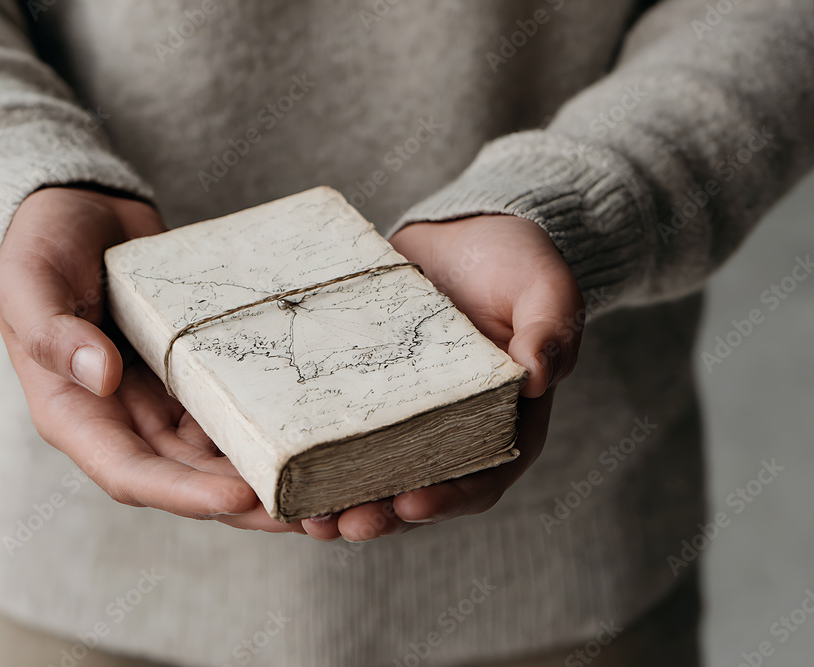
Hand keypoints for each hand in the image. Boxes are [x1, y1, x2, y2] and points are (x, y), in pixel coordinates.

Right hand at [0, 186, 301, 533]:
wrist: (80, 211)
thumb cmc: (42, 246)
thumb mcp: (29, 281)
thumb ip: (52, 332)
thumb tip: (102, 378)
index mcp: (75, 415)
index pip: (130, 473)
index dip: (183, 493)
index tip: (236, 495)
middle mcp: (123, 421)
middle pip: (187, 479)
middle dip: (242, 500)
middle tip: (303, 509)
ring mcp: (161, 402)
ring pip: (216, 456)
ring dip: (263, 473)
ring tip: (320, 485)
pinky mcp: (193, 376)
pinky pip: (231, 411)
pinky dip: (266, 427)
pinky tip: (311, 433)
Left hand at [302, 215, 583, 540]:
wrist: (463, 235)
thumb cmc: (516, 263)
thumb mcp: (544, 288)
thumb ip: (550, 328)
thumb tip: (539, 375)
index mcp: (503, 424)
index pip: (479, 479)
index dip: (446, 500)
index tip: (411, 506)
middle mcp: (450, 433)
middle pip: (416, 492)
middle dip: (378, 515)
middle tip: (341, 525)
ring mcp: (402, 418)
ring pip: (370, 475)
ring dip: (337, 501)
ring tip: (303, 515)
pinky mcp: (363, 394)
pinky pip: (334, 434)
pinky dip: (309, 457)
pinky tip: (277, 468)